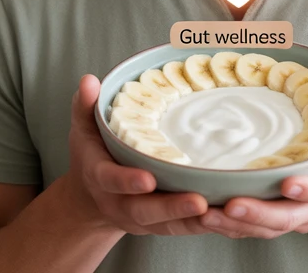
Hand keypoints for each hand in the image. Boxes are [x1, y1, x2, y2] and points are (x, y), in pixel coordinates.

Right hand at [58, 74, 210, 235]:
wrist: (92, 198)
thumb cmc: (92, 155)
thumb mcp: (83, 128)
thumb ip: (85, 105)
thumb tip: (89, 80)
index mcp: (99, 177)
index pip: (110, 180)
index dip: (127, 181)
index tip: (147, 179)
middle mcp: (119, 203)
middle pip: (144, 211)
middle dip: (171, 208)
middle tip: (198, 201)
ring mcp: (141, 218)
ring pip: (167, 225)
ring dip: (192, 220)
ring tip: (217, 211)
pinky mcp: (160, 225)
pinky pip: (182, 228)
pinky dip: (202, 225)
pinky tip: (224, 217)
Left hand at [199, 79, 307, 238]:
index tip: (288, 183)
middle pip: (286, 218)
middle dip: (258, 213)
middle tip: (232, 205)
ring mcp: (293, 219)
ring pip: (263, 228)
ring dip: (234, 224)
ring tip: (205, 212)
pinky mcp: (275, 222)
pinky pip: (249, 230)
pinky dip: (227, 226)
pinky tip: (201, 216)